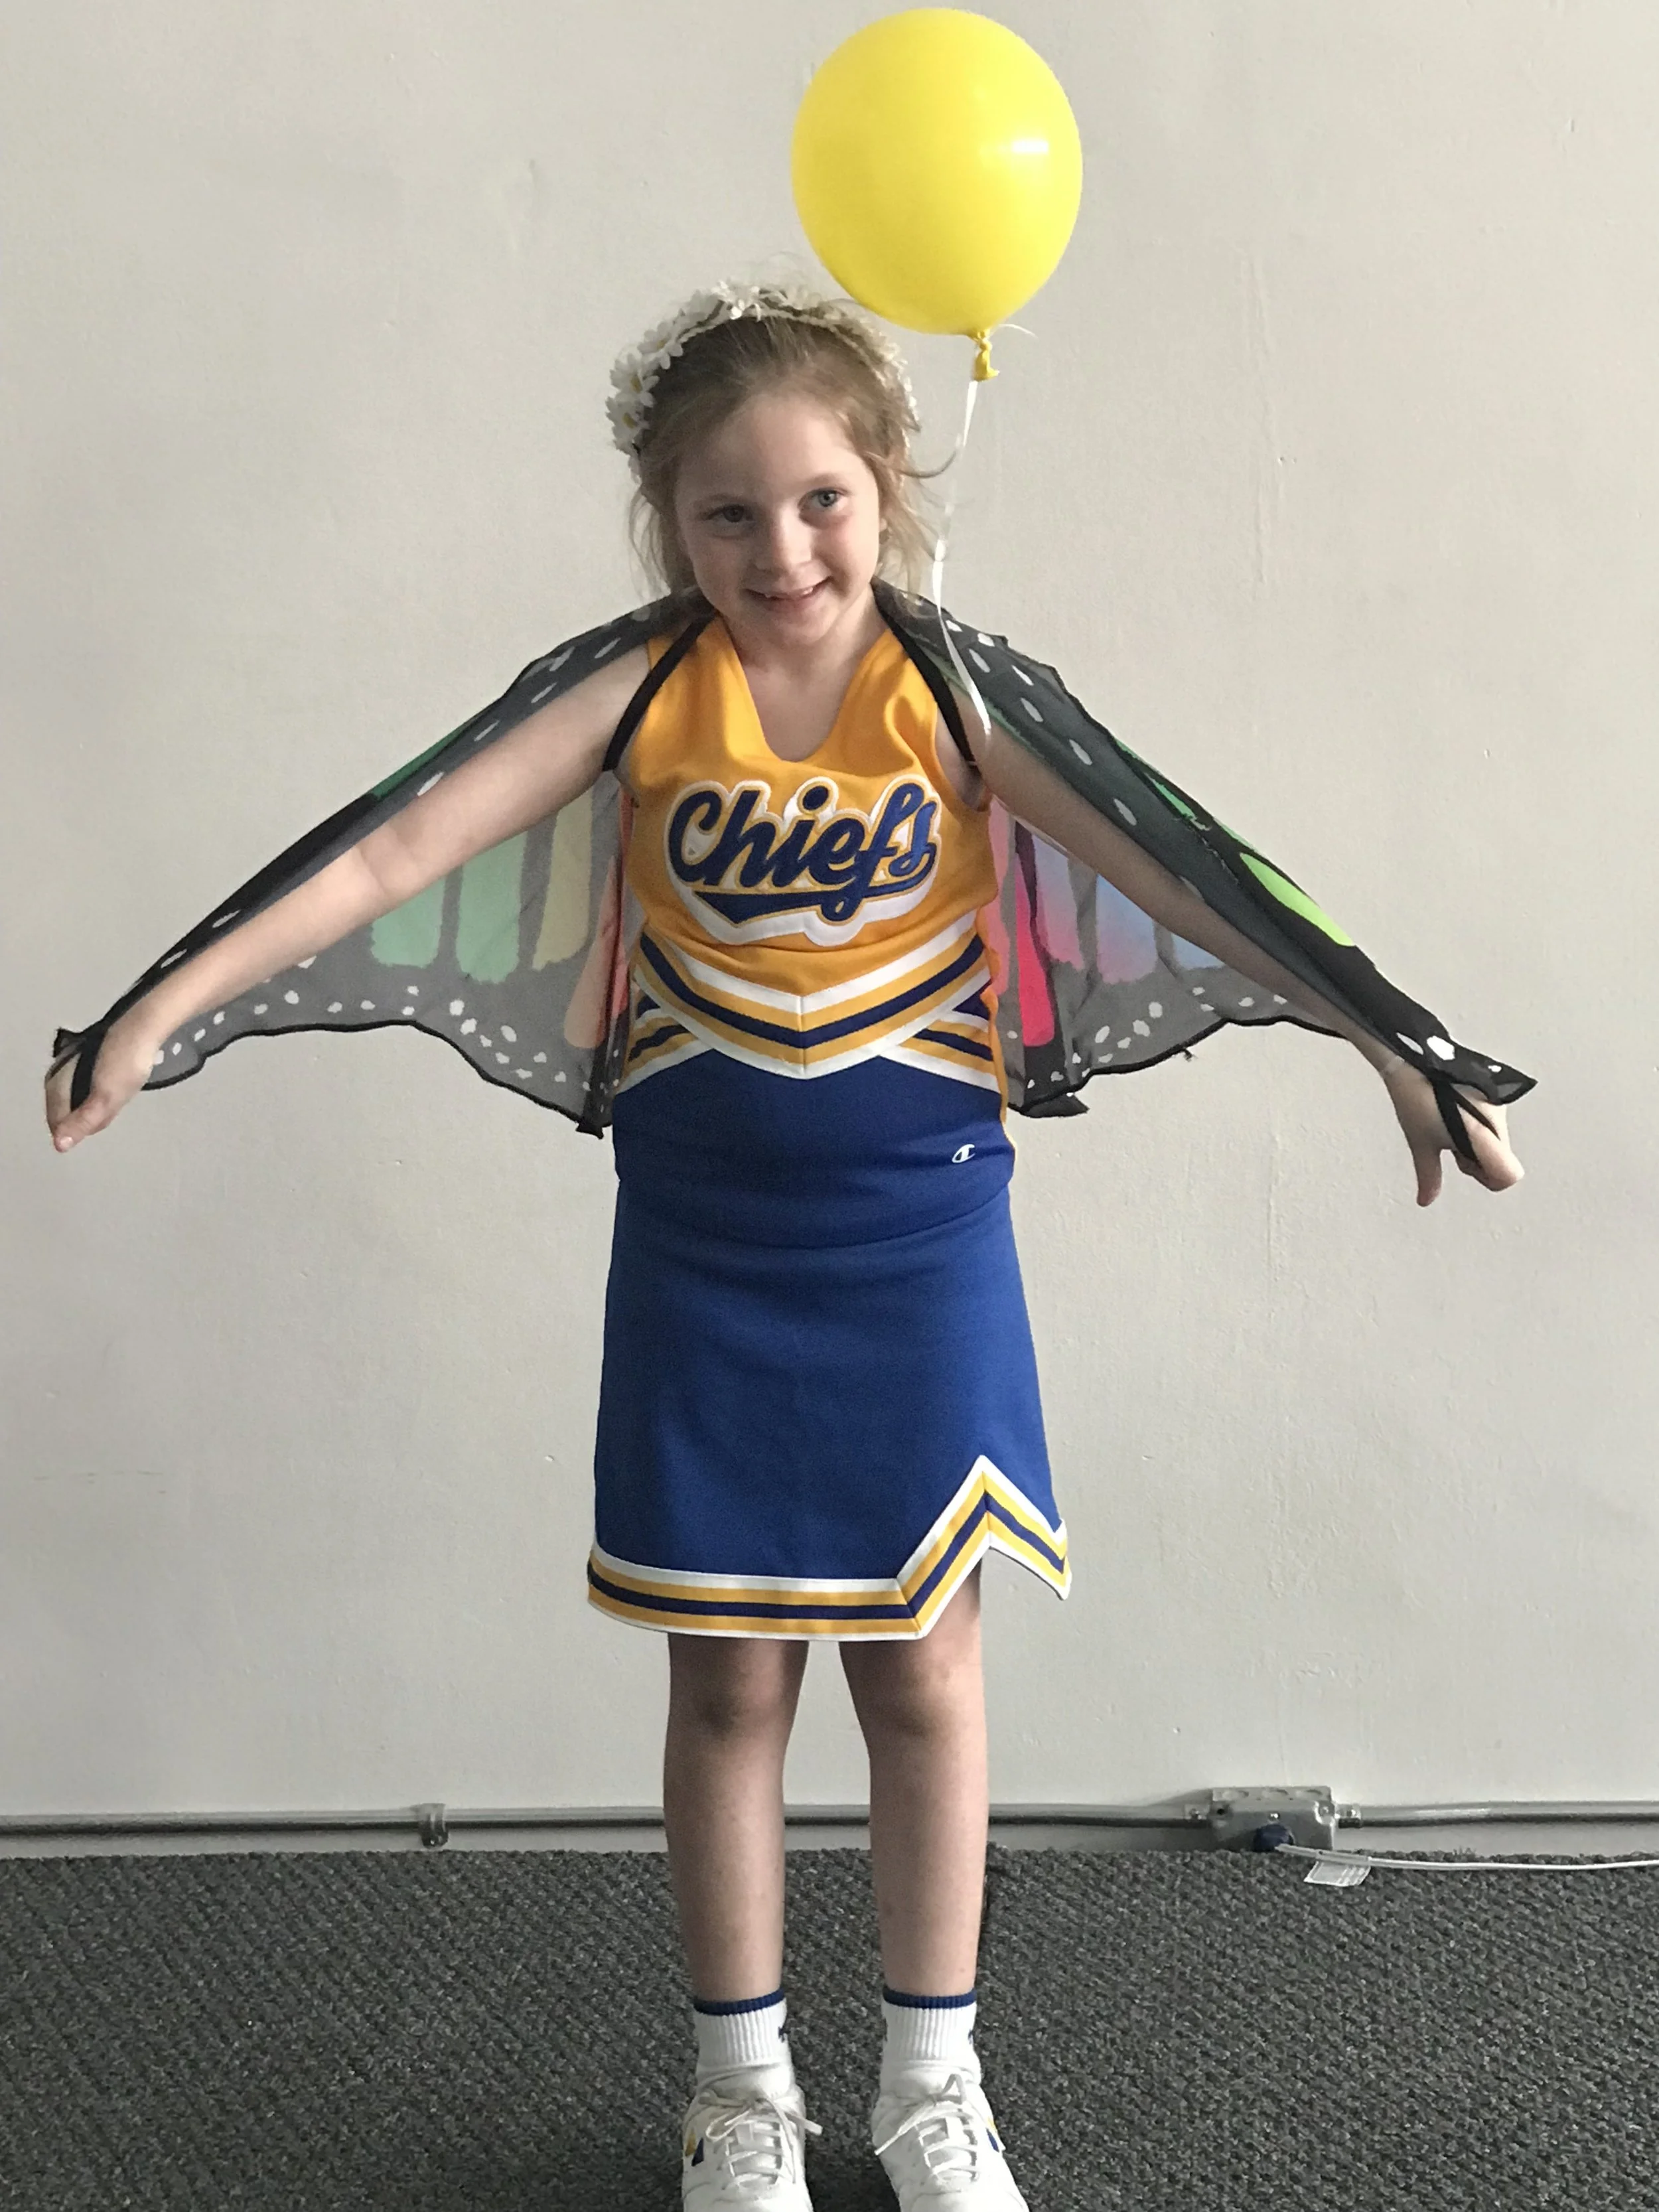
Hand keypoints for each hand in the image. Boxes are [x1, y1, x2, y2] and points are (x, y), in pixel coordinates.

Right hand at [45, 1012, 160, 1151]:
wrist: (146, 1027)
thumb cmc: (126, 1064)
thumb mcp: (106, 1098)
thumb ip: (82, 1122)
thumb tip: (59, 1146)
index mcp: (56, 1080)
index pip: (57, 1120)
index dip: (80, 1127)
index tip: (102, 1118)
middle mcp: (58, 1070)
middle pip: (66, 1110)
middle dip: (87, 1116)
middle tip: (110, 1107)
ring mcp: (72, 1063)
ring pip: (78, 1098)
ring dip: (94, 1104)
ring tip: (114, 1097)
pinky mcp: (88, 1059)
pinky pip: (88, 1084)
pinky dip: (99, 1091)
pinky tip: (113, 1088)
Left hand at [1381, 1059, 1523, 1206]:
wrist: (1413, 1057)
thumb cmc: (1416, 1096)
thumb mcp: (1420, 1141)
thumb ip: (1429, 1174)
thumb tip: (1426, 1199)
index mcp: (1482, 1133)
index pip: (1509, 1175)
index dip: (1486, 1179)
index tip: (1462, 1165)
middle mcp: (1498, 1119)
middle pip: (1500, 1161)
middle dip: (1475, 1160)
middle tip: (1448, 1144)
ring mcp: (1498, 1104)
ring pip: (1496, 1142)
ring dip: (1475, 1143)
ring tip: (1447, 1123)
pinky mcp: (1494, 1092)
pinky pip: (1493, 1123)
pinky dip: (1477, 1126)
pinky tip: (1454, 1112)